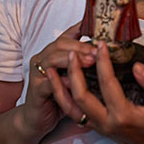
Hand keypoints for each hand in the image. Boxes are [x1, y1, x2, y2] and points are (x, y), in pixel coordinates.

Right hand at [22, 23, 97, 139]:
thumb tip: (109, 56)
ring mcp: (38, 73)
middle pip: (61, 44)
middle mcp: (44, 58)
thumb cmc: (58, 96)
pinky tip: (73, 83)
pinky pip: (47, 83)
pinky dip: (61, 82)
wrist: (36, 118)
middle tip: (98, 50)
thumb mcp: (73, 77)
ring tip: (89, 62)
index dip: (80, 27)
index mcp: (54, 52)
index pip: (67, 35)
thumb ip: (85, 64)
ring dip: (72, 60)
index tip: (98, 25)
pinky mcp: (35, 90)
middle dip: (81, 46)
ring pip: (53, 59)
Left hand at [48, 40, 143, 143]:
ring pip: (70, 106)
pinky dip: (61, 95)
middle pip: (81, 96)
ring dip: (60, 85)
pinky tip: (55, 80)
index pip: (108, 84)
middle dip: (75, 71)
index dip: (103, 63)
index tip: (101, 44)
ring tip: (54, 65)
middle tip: (72, 51)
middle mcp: (105, 122)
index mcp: (123, 115)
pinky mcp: (90, 124)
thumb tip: (136, 66)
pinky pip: (70, 111)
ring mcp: (95, 125)